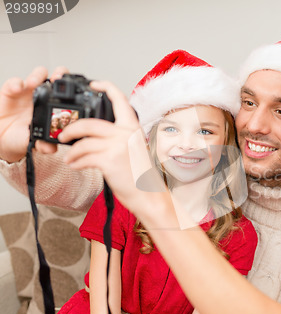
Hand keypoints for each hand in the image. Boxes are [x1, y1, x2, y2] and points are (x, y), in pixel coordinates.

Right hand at [0, 66, 66, 162]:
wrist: (4, 138)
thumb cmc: (23, 136)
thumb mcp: (35, 142)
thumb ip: (44, 145)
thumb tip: (52, 149)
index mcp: (54, 107)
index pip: (68, 93)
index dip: (72, 88)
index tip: (75, 90)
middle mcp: (43, 96)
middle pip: (56, 77)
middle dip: (60, 74)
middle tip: (58, 79)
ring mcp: (28, 91)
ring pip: (37, 75)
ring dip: (38, 76)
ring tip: (34, 83)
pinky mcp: (11, 90)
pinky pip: (14, 82)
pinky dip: (16, 83)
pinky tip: (17, 88)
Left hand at [59, 80, 165, 215]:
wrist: (148, 195)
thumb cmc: (140, 175)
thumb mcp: (133, 149)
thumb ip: (118, 137)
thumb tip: (94, 134)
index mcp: (133, 128)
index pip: (120, 100)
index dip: (106, 87)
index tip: (94, 84)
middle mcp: (126, 134)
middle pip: (90, 123)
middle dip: (71, 129)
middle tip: (64, 135)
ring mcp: (118, 146)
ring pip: (83, 142)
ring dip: (71, 151)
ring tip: (69, 158)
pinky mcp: (109, 161)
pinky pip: (84, 157)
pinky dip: (75, 162)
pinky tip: (75, 165)